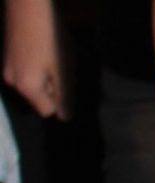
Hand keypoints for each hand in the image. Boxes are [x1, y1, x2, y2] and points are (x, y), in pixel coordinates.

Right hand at [3, 0, 67, 119]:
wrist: (27, 8)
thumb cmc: (50, 39)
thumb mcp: (62, 68)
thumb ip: (63, 94)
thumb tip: (65, 118)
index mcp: (26, 87)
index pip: (46, 111)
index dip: (59, 101)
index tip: (67, 84)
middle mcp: (12, 82)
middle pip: (37, 99)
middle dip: (51, 89)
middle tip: (60, 68)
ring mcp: (7, 69)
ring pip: (32, 85)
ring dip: (44, 78)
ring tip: (52, 58)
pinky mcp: (7, 58)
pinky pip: (25, 73)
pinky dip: (36, 69)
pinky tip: (42, 52)